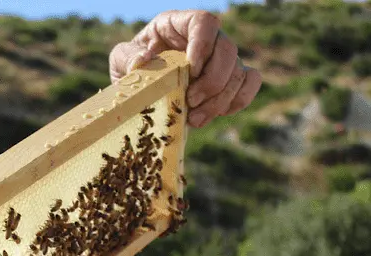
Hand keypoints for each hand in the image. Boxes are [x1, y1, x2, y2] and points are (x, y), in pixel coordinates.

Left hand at [109, 10, 262, 127]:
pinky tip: (216, 114)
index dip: (203, 44)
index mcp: (178, 25)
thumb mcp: (120, 60)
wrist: (138, 92)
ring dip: (221, 99)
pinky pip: (250, 82)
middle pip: (228, 49)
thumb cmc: (130, 68)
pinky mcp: (229, 78)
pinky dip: (238, 100)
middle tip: (191, 101)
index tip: (192, 70)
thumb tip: (143, 60)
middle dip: (212, 80)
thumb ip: (128, 57)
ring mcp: (219, 59)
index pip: (204, 22)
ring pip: (239, 71)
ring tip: (195, 119)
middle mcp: (204, 39)